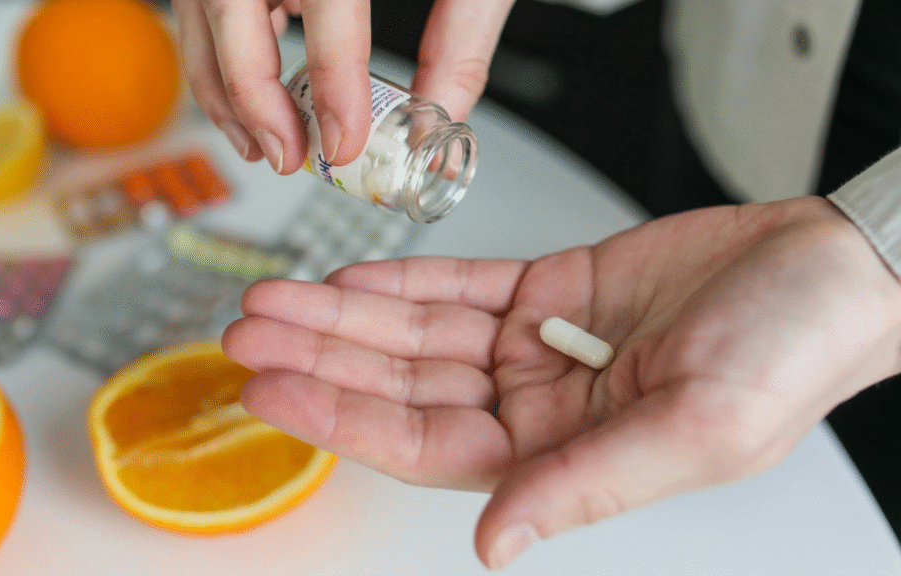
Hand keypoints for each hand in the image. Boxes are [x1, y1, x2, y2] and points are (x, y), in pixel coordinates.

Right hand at [171, 0, 513, 173]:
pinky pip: (196, 4)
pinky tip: (245, 95)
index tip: (344, 143)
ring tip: (262, 143)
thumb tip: (440, 112)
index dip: (333, 87)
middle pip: (232, 11)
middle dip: (255, 101)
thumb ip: (461, 33)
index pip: (328, 7)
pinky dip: (214, 56)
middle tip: (292, 156)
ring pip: (198, 13)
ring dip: (223, 90)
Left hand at [221, 196, 900, 568]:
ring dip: (347, 315)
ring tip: (276, 297)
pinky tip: (353, 278)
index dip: (341, 418)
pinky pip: (460, 287)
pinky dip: (405, 281)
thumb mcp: (694, 431)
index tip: (273, 388)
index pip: (422, 444)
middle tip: (249, 332)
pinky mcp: (547, 291)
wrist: (827, 272)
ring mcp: (535, 347)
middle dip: (323, 357)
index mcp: (562, 456)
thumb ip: (585, 486)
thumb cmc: (788, 355)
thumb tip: (493, 544)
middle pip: (402, 385)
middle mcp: (536, 407)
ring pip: (417, 332)